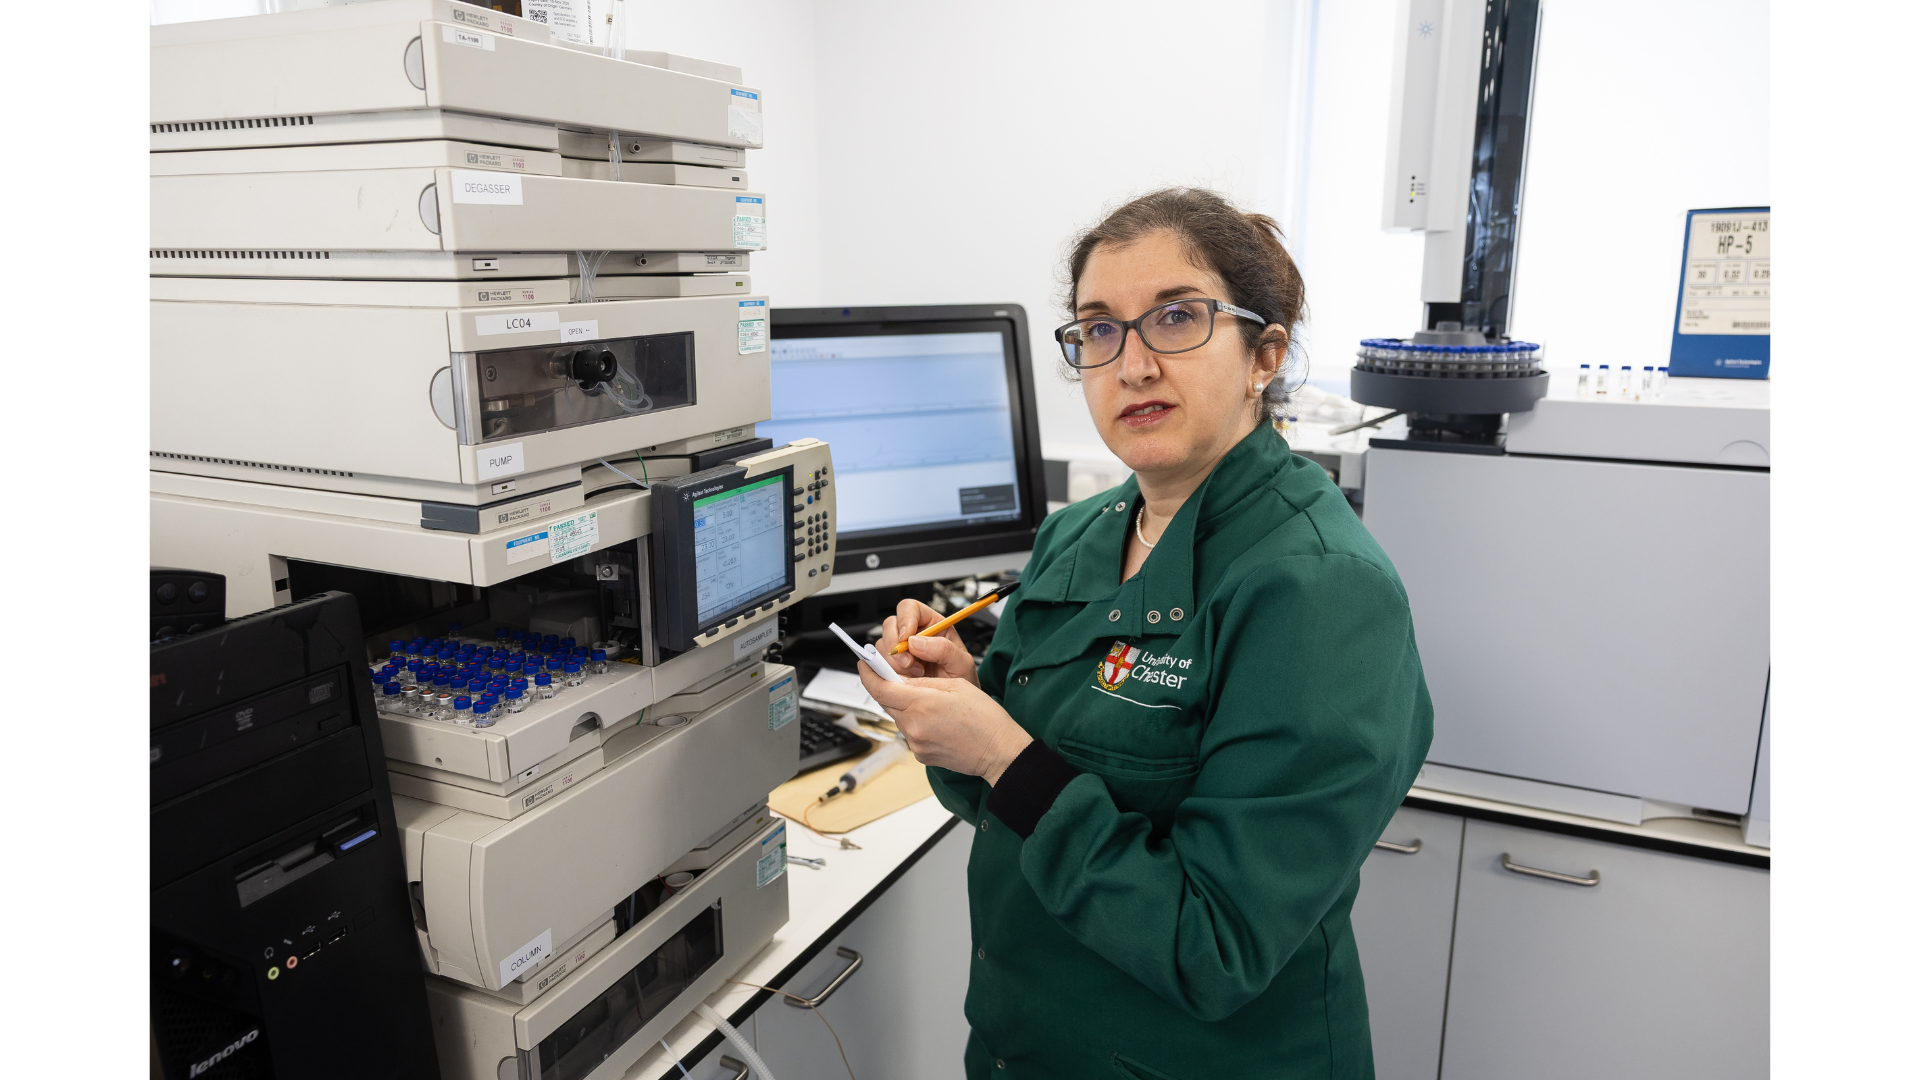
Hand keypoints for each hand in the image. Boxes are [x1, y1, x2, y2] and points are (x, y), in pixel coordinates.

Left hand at [856, 665, 1031, 784]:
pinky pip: (910, 732)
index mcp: (921, 704)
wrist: (999, 751)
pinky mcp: (921, 755)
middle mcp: (913, 727)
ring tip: (933, 703)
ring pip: (899, 717)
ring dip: (906, 706)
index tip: (865, 663)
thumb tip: (898, 678)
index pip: (879, 688)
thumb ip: (921, 682)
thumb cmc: (985, 717)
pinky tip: (937, 721)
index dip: (868, 674)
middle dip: (891, 688)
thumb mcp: (955, 685)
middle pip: (887, 702)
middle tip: (904, 678)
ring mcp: (916, 743)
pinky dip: (916, 722)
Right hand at [877, 599, 978, 685]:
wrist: (956, 703)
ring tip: (915, 673)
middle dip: (895, 644)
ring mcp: (901, 651)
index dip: (905, 619)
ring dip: (894, 661)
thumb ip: (944, 649)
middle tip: (908, 662)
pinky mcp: (893, 667)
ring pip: (882, 644)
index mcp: (932, 625)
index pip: (910, 608)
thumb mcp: (962, 663)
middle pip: (891, 624)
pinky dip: (888, 672)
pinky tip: (906, 679)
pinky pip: (880, 663)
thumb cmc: (961, 678)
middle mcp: (914, 634)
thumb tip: (916, 642)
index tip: (906, 637)